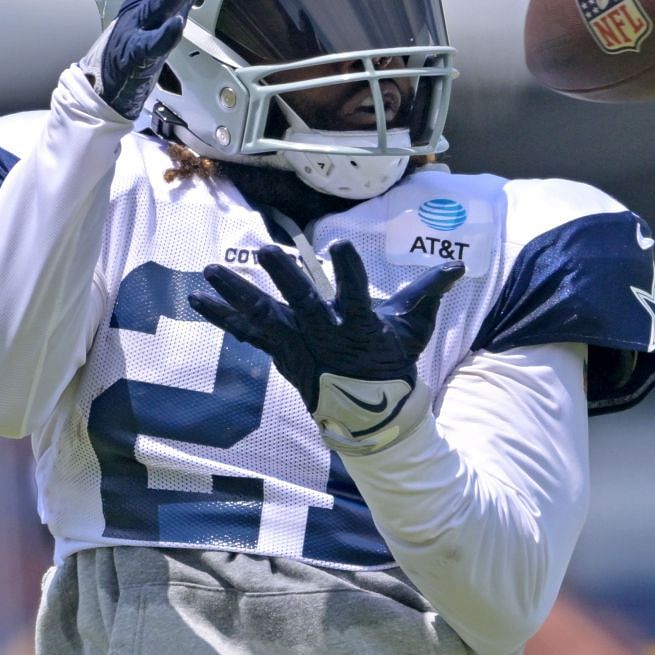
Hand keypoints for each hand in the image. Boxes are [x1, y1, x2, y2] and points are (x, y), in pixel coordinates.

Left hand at [190, 241, 463, 453]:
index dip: (349, 271)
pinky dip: (222, 315)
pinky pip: (246, 332)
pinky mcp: (279, 350)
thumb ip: (430, 292)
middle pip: (303, 305)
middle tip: (267, 252)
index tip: (340, 245)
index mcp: (360, 327)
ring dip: (236, 293)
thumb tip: (457, 265)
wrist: (367, 409)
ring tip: (209, 269)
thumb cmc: (391, 359)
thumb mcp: (414, 327)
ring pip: (263, 317)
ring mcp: (297, 344)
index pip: (356, 295)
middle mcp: (324, 336)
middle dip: (285, 280)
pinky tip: (196, 297)